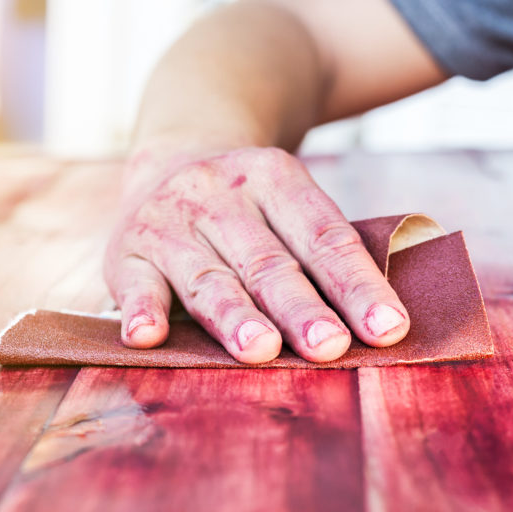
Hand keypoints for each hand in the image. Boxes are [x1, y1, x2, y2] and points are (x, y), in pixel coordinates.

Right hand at [104, 144, 408, 363]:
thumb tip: (385, 326)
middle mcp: (219, 194)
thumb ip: (322, 252)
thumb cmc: (250, 209)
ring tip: (261, 351)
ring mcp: (169, 220)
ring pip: (208, 278)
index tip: (387, 330)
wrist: (173, 159)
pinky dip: (140, 310)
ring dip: (234, 316)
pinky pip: (134, 284)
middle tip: (330, 346)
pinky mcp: (125, 251)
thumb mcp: (287, 204)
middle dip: (300, 307)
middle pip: (267, 261)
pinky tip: (148, 336)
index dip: (356, 284)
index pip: (323, 236)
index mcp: (274, 177)